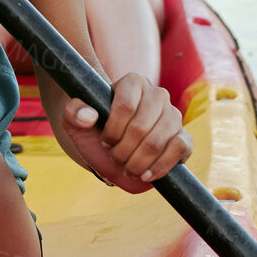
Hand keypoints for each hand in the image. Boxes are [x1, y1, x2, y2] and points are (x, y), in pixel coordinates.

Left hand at [61, 73, 192, 192]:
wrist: (110, 148)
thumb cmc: (93, 130)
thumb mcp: (74, 120)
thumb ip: (73, 112)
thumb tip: (89, 117)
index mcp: (133, 82)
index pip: (125, 106)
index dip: (112, 130)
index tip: (104, 141)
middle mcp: (157, 94)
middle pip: (141, 127)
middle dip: (123, 151)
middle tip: (114, 157)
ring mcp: (173, 116)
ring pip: (158, 141)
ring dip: (137, 162)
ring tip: (127, 167)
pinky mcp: (183, 138)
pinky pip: (179, 149)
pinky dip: (160, 166)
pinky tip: (145, 174)